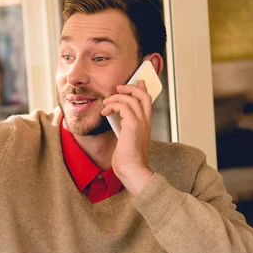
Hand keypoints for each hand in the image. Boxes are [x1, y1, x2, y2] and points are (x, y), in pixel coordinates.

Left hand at [101, 80, 153, 194]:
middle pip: (143, 95)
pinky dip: (112, 105)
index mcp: (146, 125)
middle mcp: (145, 121)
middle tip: (119, 87)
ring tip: (106, 102)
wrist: (132, 170)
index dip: (142, 90)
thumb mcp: (126, 140)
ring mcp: (140, 122)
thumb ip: (124, 128)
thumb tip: (116, 120)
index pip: (147, 102)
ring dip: (116, 97)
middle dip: (131, 88)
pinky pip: (123, 106)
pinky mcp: (132, 124)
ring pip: (132, 98)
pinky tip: (105, 111)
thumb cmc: (127, 159)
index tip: (136, 83)